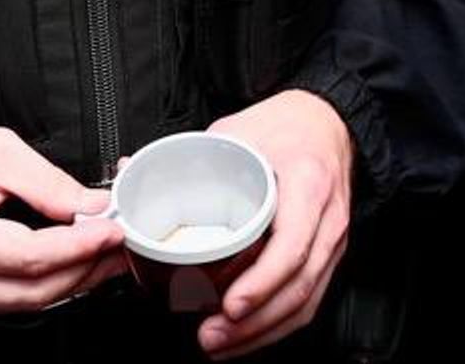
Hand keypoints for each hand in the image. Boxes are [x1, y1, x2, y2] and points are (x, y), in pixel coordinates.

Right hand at [0, 125, 129, 316]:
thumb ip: (46, 182)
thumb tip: (90, 205)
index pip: (33, 255)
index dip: (80, 245)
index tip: (111, 229)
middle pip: (35, 290)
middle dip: (86, 269)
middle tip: (118, 246)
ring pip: (27, 304)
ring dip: (72, 282)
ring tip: (103, 257)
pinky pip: (11, 303)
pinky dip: (46, 286)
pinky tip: (68, 268)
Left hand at [196, 88, 356, 354]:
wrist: (328, 123)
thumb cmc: (288, 125)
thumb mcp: (239, 130)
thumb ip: (190, 153)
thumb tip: (133, 170)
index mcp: (307, 185)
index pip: (293, 246)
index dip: (262, 283)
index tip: (231, 304)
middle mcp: (326, 220)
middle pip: (298, 288)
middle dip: (254, 323)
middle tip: (211, 334)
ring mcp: (330, 242)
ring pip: (304, 303)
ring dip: (262, 332)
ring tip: (221, 342)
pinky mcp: (326, 255)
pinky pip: (307, 300)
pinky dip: (276, 324)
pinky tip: (247, 334)